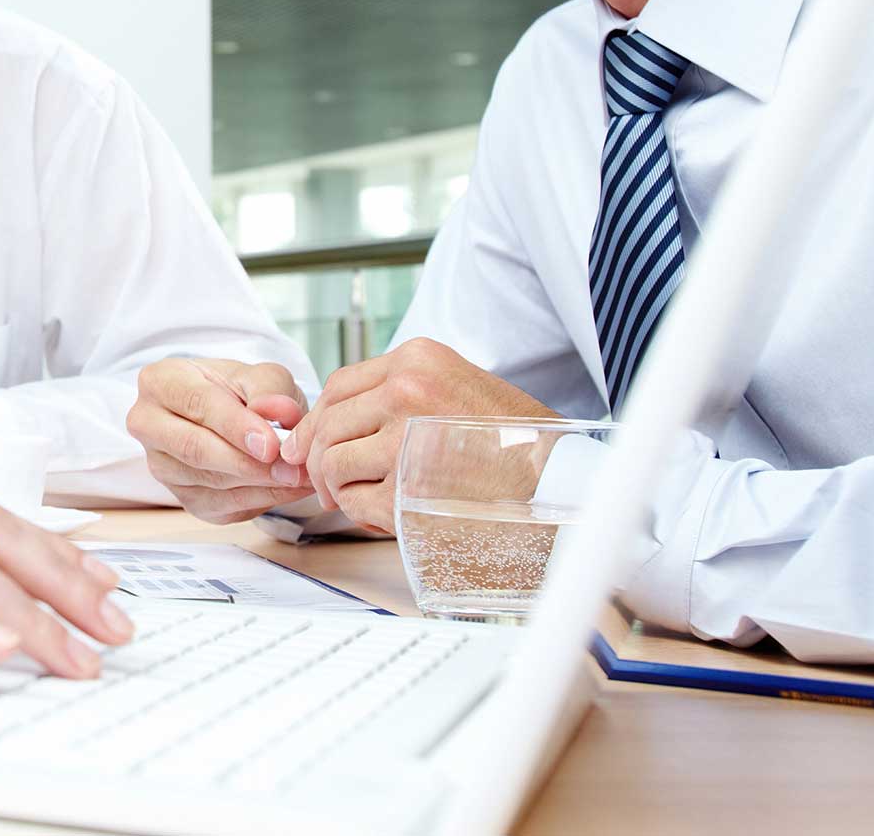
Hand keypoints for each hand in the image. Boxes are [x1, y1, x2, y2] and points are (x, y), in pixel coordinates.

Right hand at [124, 358, 309, 522]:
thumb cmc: (237, 391)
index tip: (271, 444)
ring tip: (300, 476)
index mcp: (160, 382)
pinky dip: (262, 500)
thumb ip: (269, 388)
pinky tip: (290, 488)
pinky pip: (223, 506)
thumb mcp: (258, 375)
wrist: (228, 417)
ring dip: (261, 484)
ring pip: (211, 482)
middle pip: (194, 449)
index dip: (235, 426)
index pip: (196, 404)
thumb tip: (277, 412)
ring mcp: (162, 466)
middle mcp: (148, 425)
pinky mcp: (184, 498)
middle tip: (291, 468)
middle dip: (247, 462)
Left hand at [282, 338, 552, 532]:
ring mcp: (406, 436)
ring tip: (358, 499)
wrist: (563, 480)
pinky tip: (381, 514)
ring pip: (334, 461)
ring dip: (337, 487)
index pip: (340, 385)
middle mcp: (407, 388)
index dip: (316, 420)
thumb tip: (337, 421)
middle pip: (329, 423)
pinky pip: (356, 499)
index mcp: (418, 359)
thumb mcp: (459, 387)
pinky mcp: (410, 486)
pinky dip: (359, 511)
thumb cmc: (517, 440)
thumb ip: (401, 395)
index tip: (310, 444)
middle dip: (316, 458)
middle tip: (324, 483)